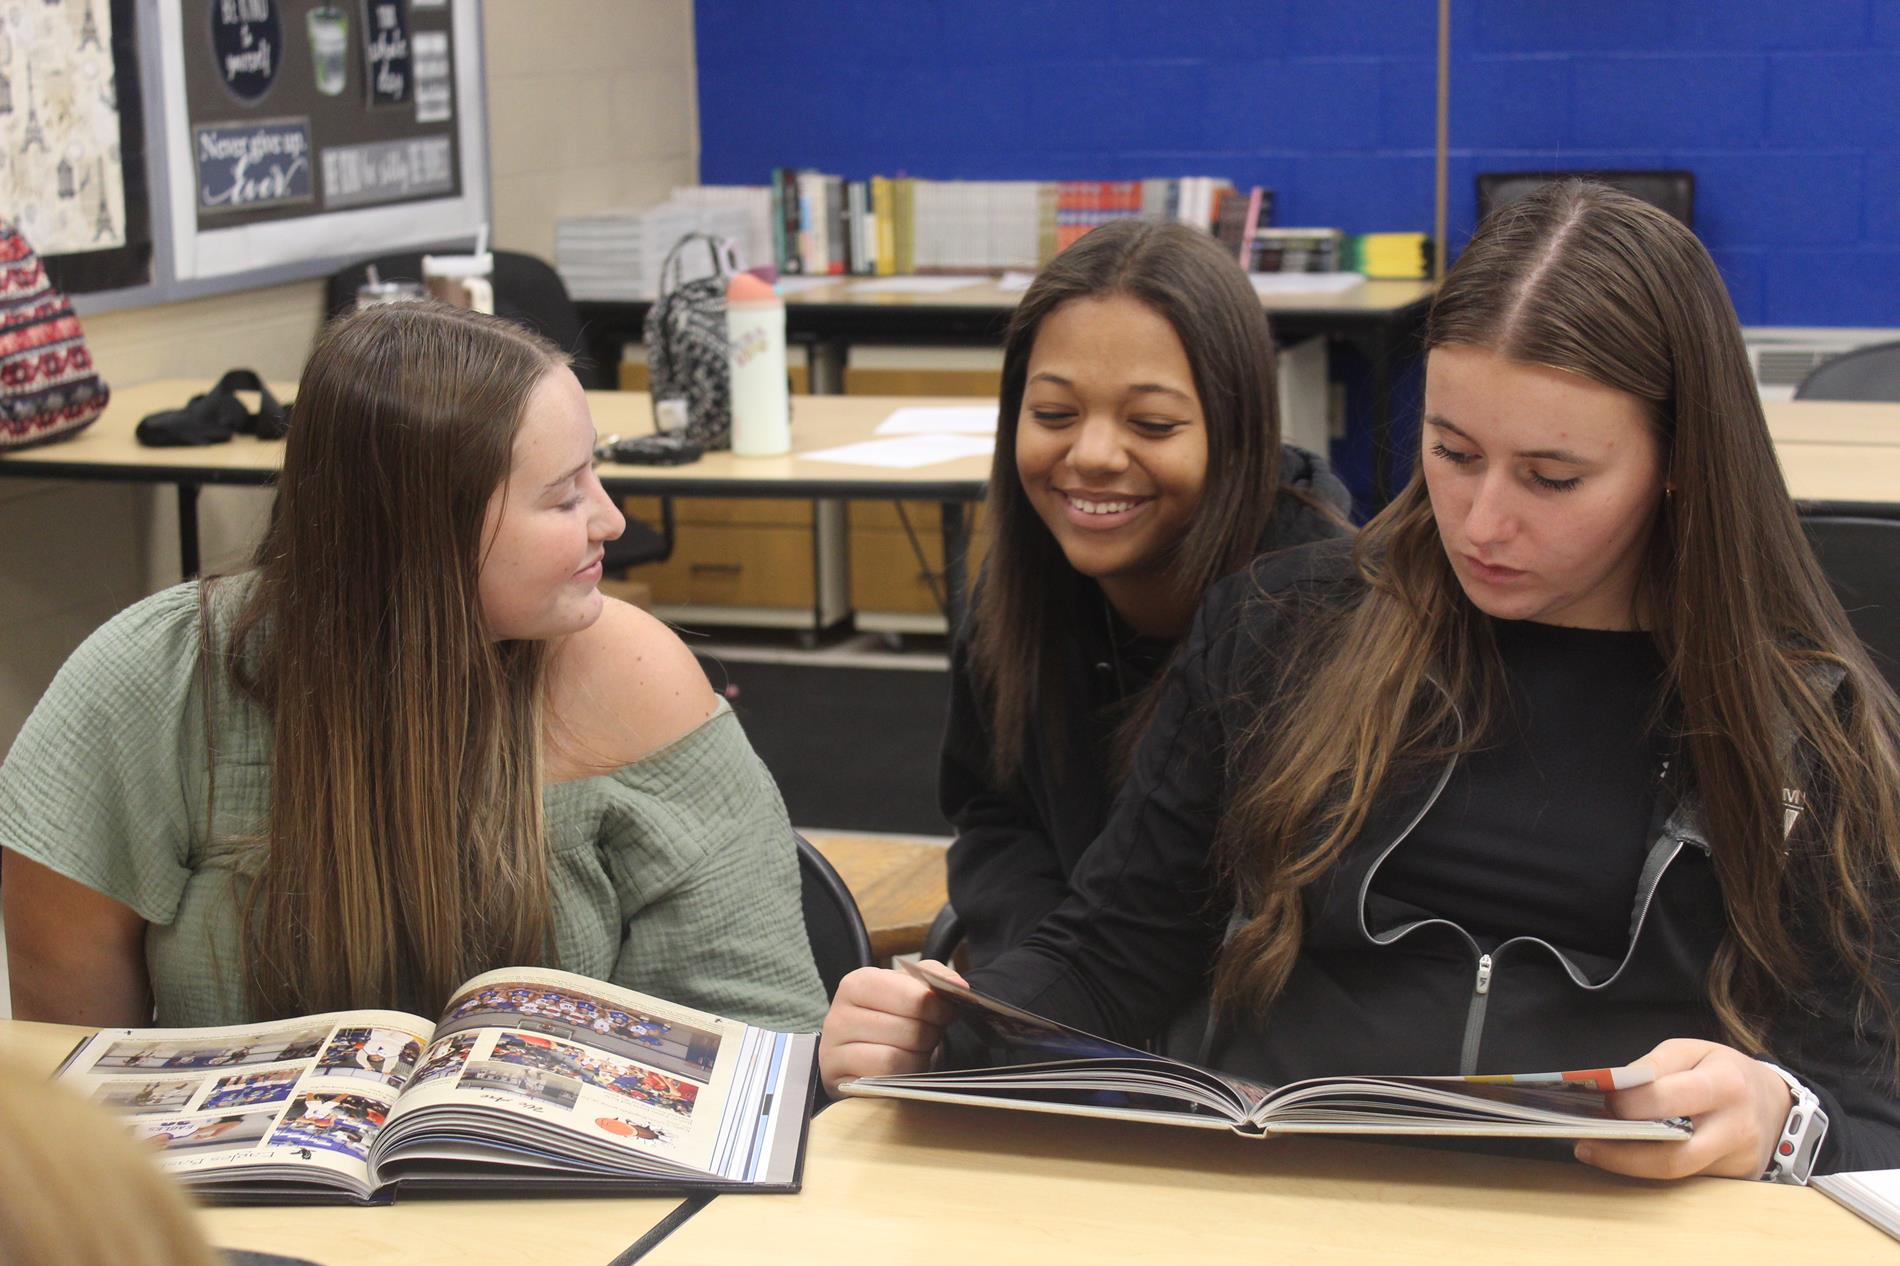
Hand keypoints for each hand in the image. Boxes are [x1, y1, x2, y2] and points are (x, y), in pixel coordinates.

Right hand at [817, 962, 964, 1096]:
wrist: (865, 1048)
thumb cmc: (891, 1014)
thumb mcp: (910, 986)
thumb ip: (935, 977)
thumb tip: (957, 985)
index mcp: (857, 984)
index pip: (912, 997)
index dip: (938, 1007)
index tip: (946, 1012)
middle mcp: (839, 1015)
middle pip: (908, 1030)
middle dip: (929, 1035)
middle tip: (931, 1034)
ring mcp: (834, 1051)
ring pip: (894, 1059)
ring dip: (917, 1058)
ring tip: (918, 1050)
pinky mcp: (839, 1080)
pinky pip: (882, 1081)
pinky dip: (902, 1077)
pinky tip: (905, 1069)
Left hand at [1574, 1038, 1795, 1180]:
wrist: (1776, 1103)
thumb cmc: (1726, 1070)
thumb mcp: (1693, 1050)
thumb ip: (1654, 1065)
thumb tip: (1614, 1087)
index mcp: (1725, 1083)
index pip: (1668, 1100)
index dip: (1629, 1104)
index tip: (1601, 1102)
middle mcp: (1736, 1127)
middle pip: (1672, 1154)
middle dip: (1621, 1152)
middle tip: (1584, 1142)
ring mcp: (1737, 1159)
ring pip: (1676, 1172)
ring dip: (1628, 1164)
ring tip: (1593, 1151)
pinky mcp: (1734, 1178)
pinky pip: (1685, 1177)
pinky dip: (1650, 1167)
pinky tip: (1624, 1156)